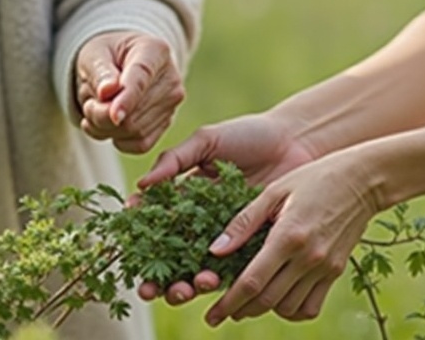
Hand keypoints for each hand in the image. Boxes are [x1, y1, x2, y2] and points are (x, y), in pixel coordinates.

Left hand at [73, 31, 184, 154]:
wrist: (120, 63)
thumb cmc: (106, 55)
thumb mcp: (94, 54)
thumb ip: (99, 70)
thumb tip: (107, 92)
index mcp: (155, 51)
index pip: (141, 79)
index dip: (127, 99)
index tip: (114, 116)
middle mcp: (171, 78)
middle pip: (134, 113)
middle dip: (101, 115)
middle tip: (88, 104)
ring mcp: (172, 103)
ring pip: (135, 132)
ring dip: (105, 128)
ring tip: (96, 109)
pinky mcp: (167, 123)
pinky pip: (140, 145)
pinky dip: (118, 140)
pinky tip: (107, 125)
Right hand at [134, 114, 319, 305]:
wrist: (296, 142)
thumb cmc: (249, 135)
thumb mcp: (207, 141)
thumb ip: (174, 161)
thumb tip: (141, 188)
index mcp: (182, 197)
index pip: (153, 226)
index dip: (138, 244)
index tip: (129, 256)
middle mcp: (199, 223)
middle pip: (170, 260)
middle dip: (158, 281)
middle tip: (152, 289)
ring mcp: (225, 239)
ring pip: (197, 272)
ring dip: (186, 287)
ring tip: (190, 286)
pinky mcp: (250, 249)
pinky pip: (232, 272)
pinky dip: (221, 284)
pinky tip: (214, 285)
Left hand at [198, 150, 380, 324]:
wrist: (363, 180)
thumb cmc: (314, 178)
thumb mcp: (274, 191)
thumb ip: (244, 222)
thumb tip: (215, 250)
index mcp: (287, 235)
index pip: (251, 281)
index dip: (228, 302)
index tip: (212, 314)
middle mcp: (307, 257)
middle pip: (266, 300)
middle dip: (240, 310)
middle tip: (224, 312)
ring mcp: (324, 268)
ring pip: (288, 308)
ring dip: (265, 310)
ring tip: (249, 303)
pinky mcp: (336, 272)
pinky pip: (311, 307)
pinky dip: (292, 311)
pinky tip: (280, 300)